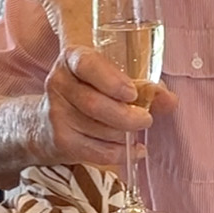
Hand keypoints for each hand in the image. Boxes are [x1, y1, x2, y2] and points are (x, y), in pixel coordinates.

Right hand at [18, 0, 176, 167]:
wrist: (44, 123)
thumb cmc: (88, 92)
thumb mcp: (110, 80)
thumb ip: (143, 86)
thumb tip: (169, 101)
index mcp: (72, 60)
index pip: (87, 64)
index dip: (111, 80)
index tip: (132, 93)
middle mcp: (58, 84)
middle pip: (94, 103)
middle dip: (126, 116)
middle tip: (146, 120)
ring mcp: (56, 114)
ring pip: (97, 129)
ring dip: (124, 134)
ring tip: (135, 132)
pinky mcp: (61, 141)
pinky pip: (96, 151)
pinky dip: (120, 153)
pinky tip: (133, 150)